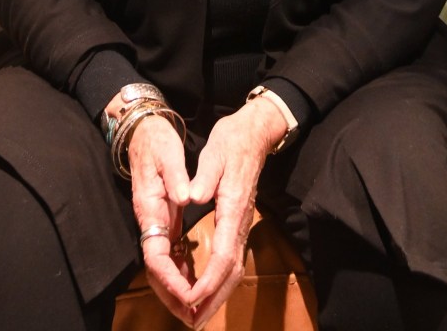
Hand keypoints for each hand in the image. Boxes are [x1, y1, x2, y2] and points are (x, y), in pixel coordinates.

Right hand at [128, 114, 194, 325]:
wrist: (145, 130)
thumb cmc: (156, 141)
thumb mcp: (168, 153)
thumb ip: (176, 175)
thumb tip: (185, 196)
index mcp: (151, 208)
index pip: (156, 255)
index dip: (171, 279)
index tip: (190, 296)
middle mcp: (151, 220)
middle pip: (157, 269)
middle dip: (173, 296)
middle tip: (194, 318)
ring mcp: (156, 221)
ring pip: (163, 265)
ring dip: (177, 290)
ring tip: (196, 312)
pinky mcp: (164, 218)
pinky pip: (170, 253)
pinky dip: (180, 272)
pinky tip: (193, 283)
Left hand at [185, 98, 286, 327]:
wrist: (254, 134)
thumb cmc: (232, 142)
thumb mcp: (214, 153)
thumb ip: (204, 175)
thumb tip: (192, 196)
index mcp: (231, 207)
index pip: (224, 253)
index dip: (209, 280)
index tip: (193, 298)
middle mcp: (240, 221)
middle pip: (232, 271)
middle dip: (213, 298)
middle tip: (193, 320)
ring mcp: (242, 224)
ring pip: (234, 270)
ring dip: (217, 295)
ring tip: (197, 315)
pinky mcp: (239, 223)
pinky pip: (231, 261)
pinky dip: (220, 281)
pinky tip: (206, 290)